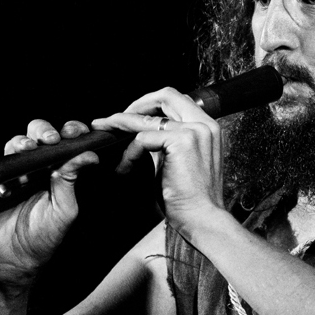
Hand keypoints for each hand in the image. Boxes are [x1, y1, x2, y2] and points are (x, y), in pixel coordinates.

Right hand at [0, 118, 100, 284]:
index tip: (76, 133)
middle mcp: (33, 168)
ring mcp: (10, 174)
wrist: (11, 261)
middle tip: (50, 140)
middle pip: (36, 135)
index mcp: (55, 171)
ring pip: (13, 145)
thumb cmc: (42, 238)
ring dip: (21, 145)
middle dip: (43, 130)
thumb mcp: (64, 210)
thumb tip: (89, 154)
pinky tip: (7, 192)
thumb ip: (72, 179)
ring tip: (27, 153)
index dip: (69, 132)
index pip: (63, 143)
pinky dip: (1, 178)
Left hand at [92, 88, 225, 233]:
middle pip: (166, 95)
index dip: (151, 103)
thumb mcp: (177, 163)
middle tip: (115, 119)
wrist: (202, 219)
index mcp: (207, 128)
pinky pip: (143, 139)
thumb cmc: (189, 199)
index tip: (132, 115)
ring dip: (122, 123)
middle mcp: (204, 124)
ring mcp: (194, 130)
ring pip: (148, 116)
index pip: (177, 100)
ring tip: (106, 130)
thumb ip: (165, 145)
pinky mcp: (182, 141)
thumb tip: (140, 136)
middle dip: (136, 104)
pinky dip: (130, 152)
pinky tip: (125, 166)